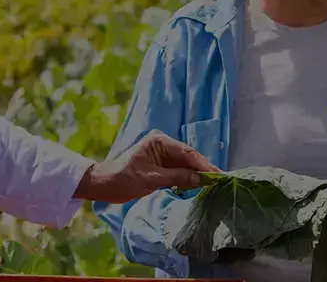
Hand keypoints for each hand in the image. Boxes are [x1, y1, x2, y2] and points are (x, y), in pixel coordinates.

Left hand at [73, 130, 220, 203]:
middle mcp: (163, 144)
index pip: (186, 152)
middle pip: (189, 157)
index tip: (216, 174)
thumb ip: (177, 177)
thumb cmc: (124, 179)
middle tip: (220, 179)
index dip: (203, 164)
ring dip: (197, 175)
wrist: (105, 185)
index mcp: (159, 141)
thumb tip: (201, 180)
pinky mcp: (162, 165)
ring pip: (186, 164)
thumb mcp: (151, 179)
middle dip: (203, 169)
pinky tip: (199, 185)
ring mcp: (163, 154)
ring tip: (214, 183)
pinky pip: (179, 171)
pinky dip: (188, 179)